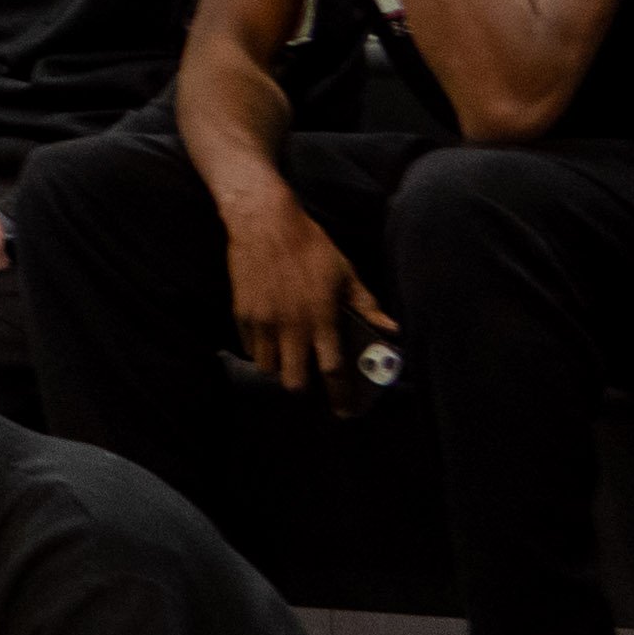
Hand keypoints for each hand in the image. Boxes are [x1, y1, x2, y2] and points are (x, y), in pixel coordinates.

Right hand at [225, 194, 390, 397]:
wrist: (264, 223)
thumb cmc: (310, 246)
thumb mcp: (345, 272)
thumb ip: (366, 305)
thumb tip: (390, 330)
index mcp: (321, 318)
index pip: (333, 370)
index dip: (341, 396)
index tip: (345, 411)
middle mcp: (291, 326)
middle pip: (293, 381)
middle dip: (303, 386)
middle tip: (309, 378)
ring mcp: (263, 322)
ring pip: (267, 368)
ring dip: (279, 367)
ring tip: (287, 356)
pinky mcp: (242, 313)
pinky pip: (250, 346)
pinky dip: (260, 348)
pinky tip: (269, 336)